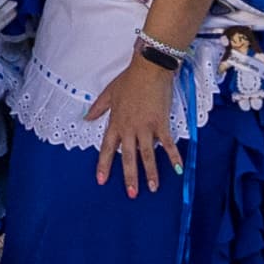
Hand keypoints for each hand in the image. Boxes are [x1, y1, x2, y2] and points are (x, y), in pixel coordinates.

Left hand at [90, 50, 182, 191]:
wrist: (149, 69)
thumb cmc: (129, 80)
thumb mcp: (108, 93)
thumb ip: (98, 108)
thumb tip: (86, 118)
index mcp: (116, 123)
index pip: (107, 148)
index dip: (104, 164)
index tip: (101, 180)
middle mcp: (130, 128)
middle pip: (128, 157)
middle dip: (129, 177)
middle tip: (131, 194)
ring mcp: (146, 127)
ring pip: (147, 155)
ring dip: (150, 172)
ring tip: (152, 188)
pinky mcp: (161, 123)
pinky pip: (168, 143)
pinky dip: (173, 156)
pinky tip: (177, 169)